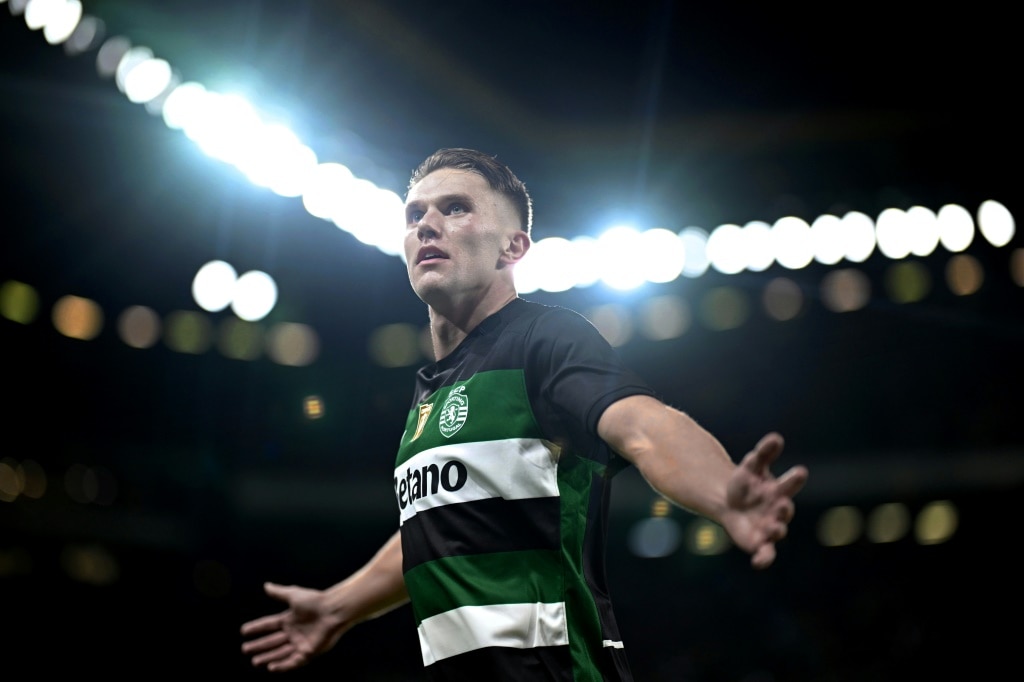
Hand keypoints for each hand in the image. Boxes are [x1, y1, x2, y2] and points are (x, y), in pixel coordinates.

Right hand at [240, 582, 347, 671]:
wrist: (333, 610)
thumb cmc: (316, 601)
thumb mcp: (294, 595)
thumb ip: (279, 592)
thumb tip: (266, 585)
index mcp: (289, 619)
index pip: (269, 625)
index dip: (256, 628)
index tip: (243, 631)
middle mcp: (293, 632)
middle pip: (272, 641)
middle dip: (259, 646)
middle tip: (245, 649)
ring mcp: (300, 643)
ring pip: (280, 653)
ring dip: (268, 657)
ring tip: (255, 661)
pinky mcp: (308, 652)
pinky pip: (293, 661)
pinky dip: (282, 665)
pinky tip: (271, 667)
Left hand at [721, 432, 807, 569]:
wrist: (730, 503)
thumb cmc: (747, 483)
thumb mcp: (751, 466)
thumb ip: (763, 453)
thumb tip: (776, 437)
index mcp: (779, 490)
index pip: (790, 483)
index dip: (795, 478)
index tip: (801, 471)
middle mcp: (778, 510)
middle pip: (784, 510)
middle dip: (784, 509)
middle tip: (782, 505)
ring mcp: (770, 527)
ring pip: (777, 531)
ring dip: (776, 530)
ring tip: (774, 528)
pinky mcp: (759, 543)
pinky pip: (765, 554)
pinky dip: (764, 559)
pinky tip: (758, 562)